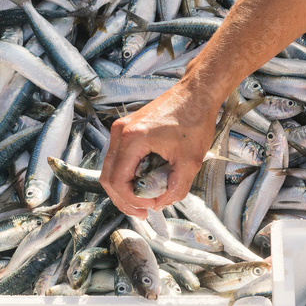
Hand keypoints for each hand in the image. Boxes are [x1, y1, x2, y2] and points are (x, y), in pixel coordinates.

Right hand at [100, 84, 218, 217]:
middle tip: (144, 212)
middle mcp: (121, 132)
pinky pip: (119, 158)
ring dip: (125, 188)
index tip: (150, 207)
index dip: (131, 201)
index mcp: (133, 139)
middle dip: (124, 199)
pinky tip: (144, 182)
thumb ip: (176, 188)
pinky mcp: (127, 128)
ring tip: (145, 200)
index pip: (117, 181)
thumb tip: (160, 203)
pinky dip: (128, 174)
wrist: (197, 93)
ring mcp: (121, 129)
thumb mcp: (190, 161)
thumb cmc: (195, 120)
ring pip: (111, 168)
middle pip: (108, 177)